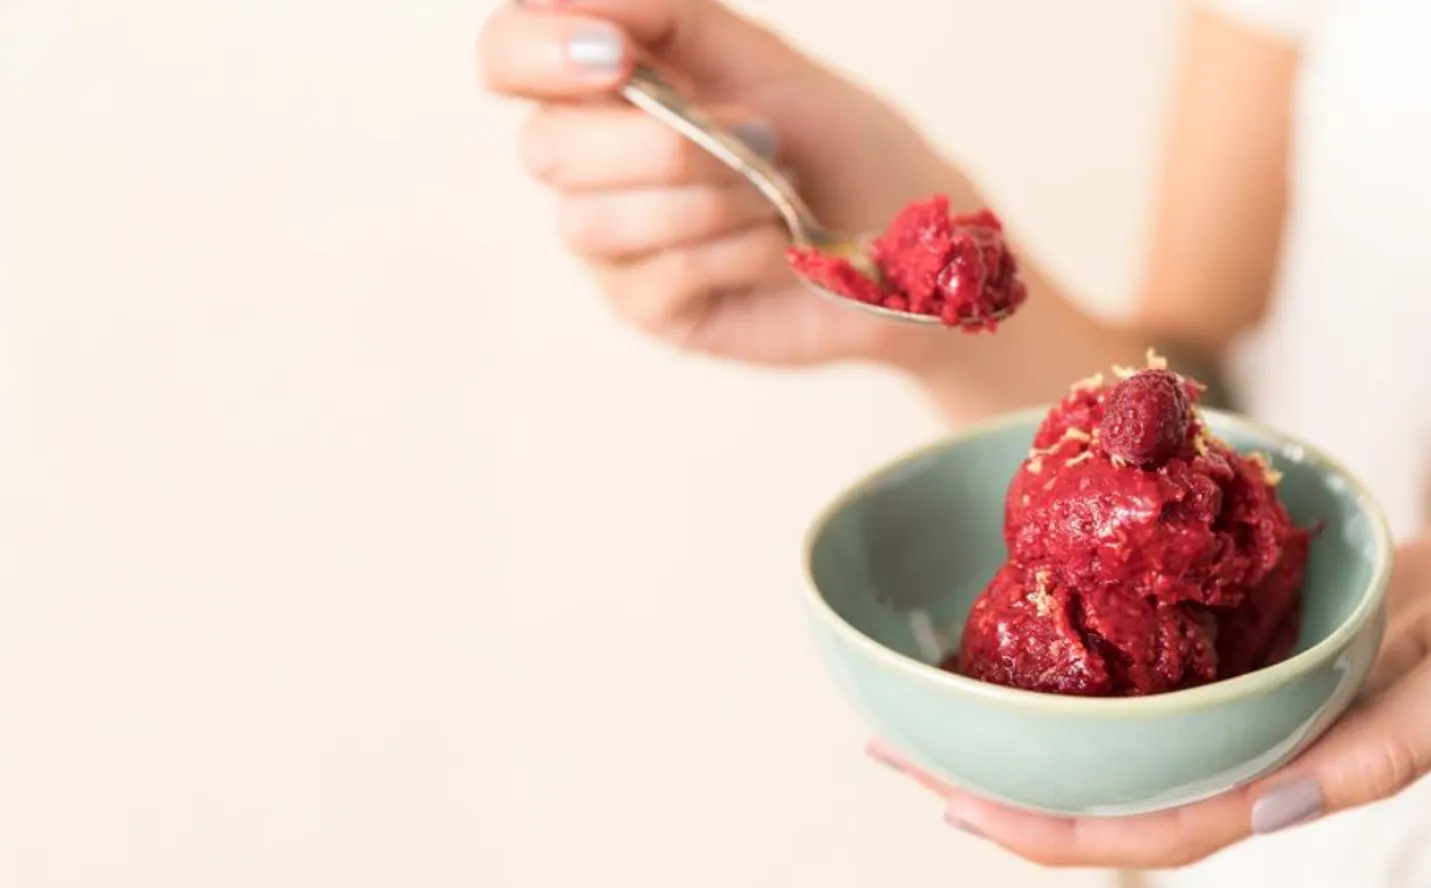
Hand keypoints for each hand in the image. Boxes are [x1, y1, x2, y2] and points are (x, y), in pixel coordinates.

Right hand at [477, 0, 975, 367]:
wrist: (912, 240)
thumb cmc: (841, 144)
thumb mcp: (762, 57)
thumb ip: (664, 14)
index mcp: (610, 83)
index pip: (509, 56)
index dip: (534, 52)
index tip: (613, 56)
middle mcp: (594, 160)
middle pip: (545, 147)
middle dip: (656, 142)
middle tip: (758, 136)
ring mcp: (617, 240)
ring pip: (591, 220)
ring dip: (705, 199)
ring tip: (777, 195)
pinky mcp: (650, 306)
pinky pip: (656, 274)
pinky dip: (732, 249)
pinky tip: (778, 245)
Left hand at [873, 509, 1430, 867]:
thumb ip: (1399, 743)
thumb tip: (1283, 809)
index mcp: (1324, 771)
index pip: (1173, 825)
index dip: (1064, 829)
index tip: (960, 807)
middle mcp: (1287, 741)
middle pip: (1131, 785)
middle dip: (1015, 779)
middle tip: (893, 741)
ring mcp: (1287, 690)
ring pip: (1148, 723)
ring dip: (1051, 712)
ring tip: (941, 683)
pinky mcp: (1297, 633)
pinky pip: (1191, 649)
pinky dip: (1120, 639)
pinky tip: (1058, 604)